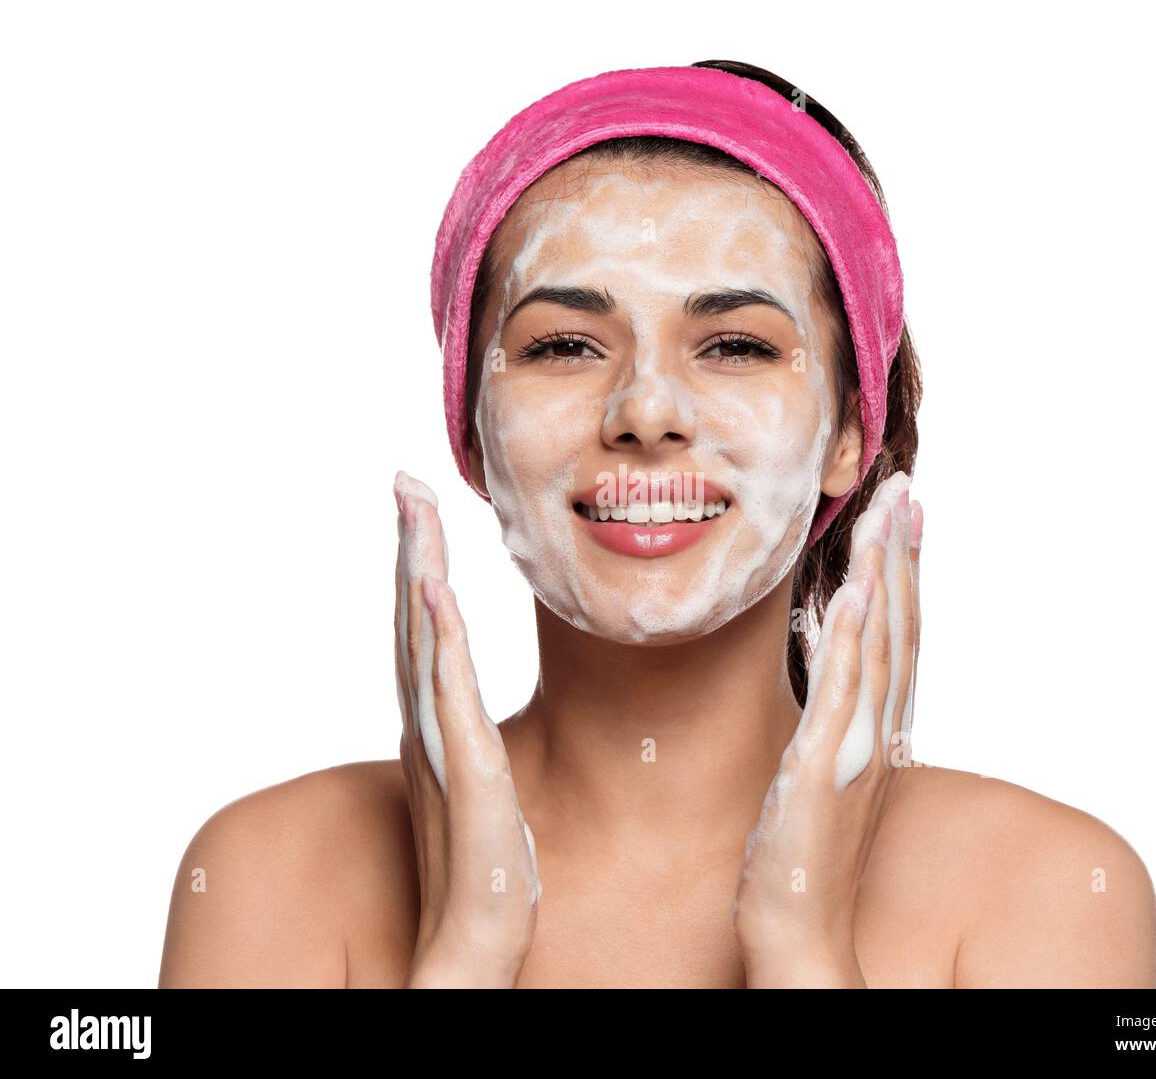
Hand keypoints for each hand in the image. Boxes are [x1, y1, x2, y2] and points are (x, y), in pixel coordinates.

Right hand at [392, 470, 540, 987]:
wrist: (473, 943)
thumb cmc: (481, 870)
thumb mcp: (478, 785)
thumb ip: (467, 739)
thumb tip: (467, 709)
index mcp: (433, 723)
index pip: (422, 630)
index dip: (416, 567)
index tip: (419, 510)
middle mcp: (426, 725)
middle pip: (412, 619)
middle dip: (409, 547)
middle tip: (405, 481)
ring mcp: (441, 745)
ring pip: (424, 641)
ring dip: (417, 572)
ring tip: (415, 511)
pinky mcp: (465, 772)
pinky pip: (449, 694)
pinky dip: (438, 641)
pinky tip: (434, 594)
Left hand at [732, 471, 922, 987]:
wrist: (799, 933)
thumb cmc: (801, 859)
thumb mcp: (817, 779)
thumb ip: (827, 729)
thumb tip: (820, 689)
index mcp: (874, 731)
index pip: (898, 638)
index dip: (905, 574)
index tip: (905, 518)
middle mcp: (876, 732)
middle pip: (901, 626)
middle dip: (904, 554)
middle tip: (907, 488)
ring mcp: (854, 747)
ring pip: (881, 644)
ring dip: (889, 573)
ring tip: (891, 510)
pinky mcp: (822, 767)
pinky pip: (843, 691)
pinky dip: (855, 636)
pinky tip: (857, 588)